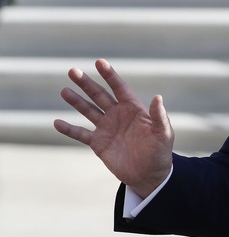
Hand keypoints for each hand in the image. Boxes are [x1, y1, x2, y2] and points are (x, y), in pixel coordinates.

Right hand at [53, 59, 173, 198]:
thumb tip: (157, 97)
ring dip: (76, 101)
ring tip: (64, 91)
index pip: (119, 88)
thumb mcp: (163, 133)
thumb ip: (158, 116)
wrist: (149, 174)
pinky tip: (57, 123)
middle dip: (87, 83)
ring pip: (88, 110)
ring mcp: (107, 128)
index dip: (110, 75)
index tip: (100, 62)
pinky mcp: (98, 143)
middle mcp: (118, 115)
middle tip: (73, 71)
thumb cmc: (160, 152)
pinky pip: (81, 134)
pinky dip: (69, 129)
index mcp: (134, 109)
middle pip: (100, 95)